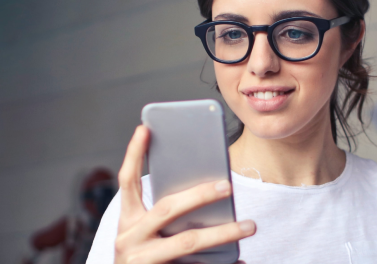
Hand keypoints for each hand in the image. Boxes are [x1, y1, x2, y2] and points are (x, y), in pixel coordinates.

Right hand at [114, 125, 255, 263]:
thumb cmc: (147, 259)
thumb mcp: (146, 236)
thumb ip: (168, 214)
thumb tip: (212, 191)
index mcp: (127, 223)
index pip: (127, 182)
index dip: (134, 154)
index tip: (145, 127)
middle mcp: (130, 240)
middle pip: (167, 209)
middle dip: (199, 195)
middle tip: (228, 185)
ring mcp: (143, 262)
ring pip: (188, 242)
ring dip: (222, 233)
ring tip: (250, 225)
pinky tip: (242, 261)